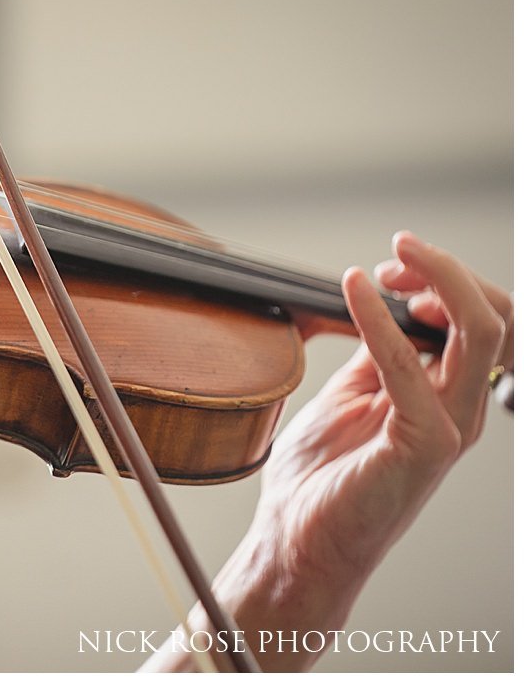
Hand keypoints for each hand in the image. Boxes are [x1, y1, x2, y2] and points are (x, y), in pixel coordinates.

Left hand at [205, 231, 509, 670]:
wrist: (297, 541)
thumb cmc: (321, 478)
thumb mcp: (351, 396)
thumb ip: (376, 354)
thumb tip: (380, 305)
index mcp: (444, 397)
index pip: (478, 322)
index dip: (443, 279)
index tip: (390, 264)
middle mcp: (458, 410)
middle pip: (494, 319)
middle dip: (451, 271)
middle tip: (400, 250)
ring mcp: (447, 428)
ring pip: (479, 333)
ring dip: (439, 281)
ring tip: (392, 259)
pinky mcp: (422, 445)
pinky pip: (411, 367)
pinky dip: (382, 320)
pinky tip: (355, 292)